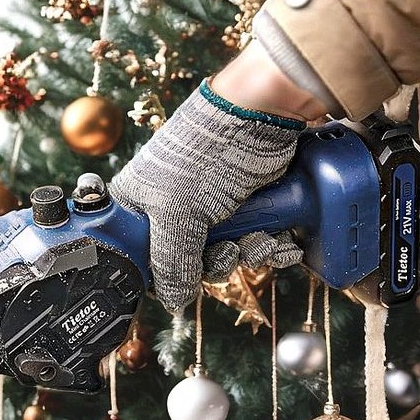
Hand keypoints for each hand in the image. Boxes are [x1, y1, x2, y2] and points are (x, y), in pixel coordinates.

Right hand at [109, 79, 304, 312]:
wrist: (258, 117)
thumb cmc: (203, 157)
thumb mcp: (178, 215)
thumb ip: (171, 263)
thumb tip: (172, 302)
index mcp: (138, 206)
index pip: (140, 257)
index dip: (162, 275)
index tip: (182, 282)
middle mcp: (169, 207)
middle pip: (188, 260)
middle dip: (218, 262)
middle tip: (230, 250)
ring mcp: (207, 205)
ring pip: (224, 251)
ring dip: (249, 253)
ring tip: (262, 239)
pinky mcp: (241, 203)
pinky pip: (250, 238)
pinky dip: (268, 245)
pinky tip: (281, 243)